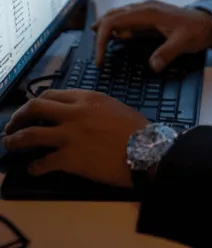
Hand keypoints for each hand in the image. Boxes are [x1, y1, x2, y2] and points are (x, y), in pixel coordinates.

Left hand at [2, 90, 147, 186]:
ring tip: (10, 145)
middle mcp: (73, 113)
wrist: (145, 149)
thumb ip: (90, 106)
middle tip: (12, 126)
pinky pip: (43, 162)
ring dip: (16, 140)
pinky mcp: (70, 159)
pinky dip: (35, 167)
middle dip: (18, 117)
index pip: (51, 95)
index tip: (31, 111)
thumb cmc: (134, 127)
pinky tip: (33, 169)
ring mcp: (69, 136)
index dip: (36, 103)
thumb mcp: (111, 105)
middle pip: (35, 108)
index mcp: (85, 97)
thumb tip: (74, 113)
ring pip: (32, 134)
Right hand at [92, 0, 211, 70]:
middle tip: (96, 55)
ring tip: (99, 45)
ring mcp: (147, 10)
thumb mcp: (183, 43)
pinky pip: (128, 17)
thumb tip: (153, 66)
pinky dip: (117, 26)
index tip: (101, 58)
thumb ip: (167, 53)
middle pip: (112, 16)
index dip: (103, 39)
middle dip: (100, 33)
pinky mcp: (150, 15)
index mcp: (148, 12)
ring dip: (107, 27)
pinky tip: (117, 37)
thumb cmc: (197, 30)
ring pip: (118, 14)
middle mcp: (144, 8)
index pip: (114, 21)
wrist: (209, 22)